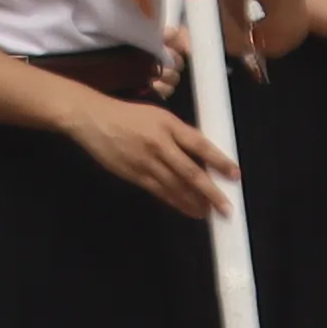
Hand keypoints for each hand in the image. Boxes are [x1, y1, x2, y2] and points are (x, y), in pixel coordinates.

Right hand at [69, 90, 236, 218]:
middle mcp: (159, 144)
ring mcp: (145, 161)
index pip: (199, 145)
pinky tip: (188, 209)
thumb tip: (203, 155)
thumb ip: (178, 133)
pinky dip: (176, 202)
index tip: (235, 175)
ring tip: (210, 213)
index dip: (219, 161)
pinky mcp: (134, 174)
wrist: (92, 118)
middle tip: (226, 208)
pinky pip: (159, 191)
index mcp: (167, 124)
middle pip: (190, 172)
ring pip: (176, 186)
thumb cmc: (128, 115)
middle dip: (210, 192)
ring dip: (195, 202)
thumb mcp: (157, 116)